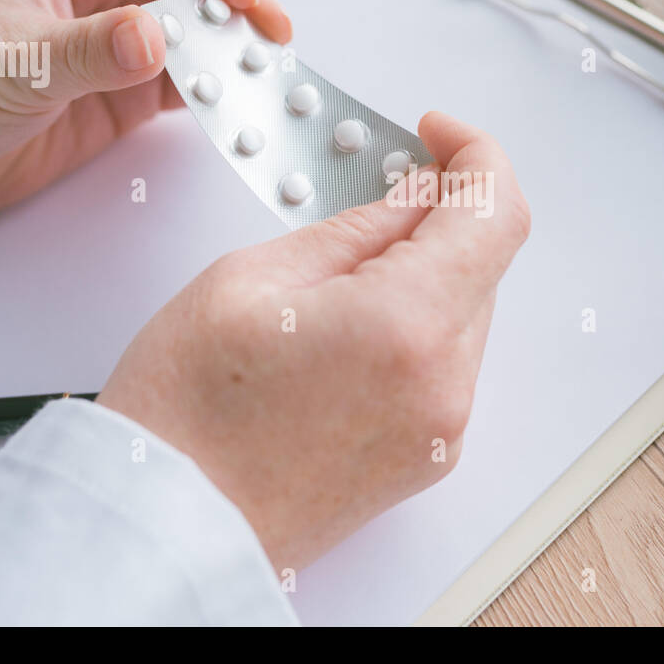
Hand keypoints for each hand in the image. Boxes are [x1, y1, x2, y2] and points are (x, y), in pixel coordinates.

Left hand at [0, 0, 289, 224]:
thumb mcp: (7, 59)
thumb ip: (85, 49)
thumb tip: (155, 38)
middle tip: (270, 39)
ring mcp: (127, 33)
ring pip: (208, 24)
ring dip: (238, 47)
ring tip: (265, 76)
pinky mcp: (135, 87)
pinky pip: (196, 79)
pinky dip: (223, 92)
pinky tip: (241, 106)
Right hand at [98, 112, 531, 570]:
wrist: (166, 527)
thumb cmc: (184, 415)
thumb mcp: (255, 277)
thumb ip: (360, 226)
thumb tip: (419, 194)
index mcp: (408, 326)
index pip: (496, 212)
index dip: (475, 156)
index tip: (436, 136)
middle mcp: (444, 384)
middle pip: (485, 262)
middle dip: (441, 213)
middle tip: (374, 191)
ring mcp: (441, 429)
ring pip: (467, 311)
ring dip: (426, 270)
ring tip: (341, 272)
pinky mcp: (427, 455)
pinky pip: (446, 362)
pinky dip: (416, 323)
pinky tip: (349, 322)